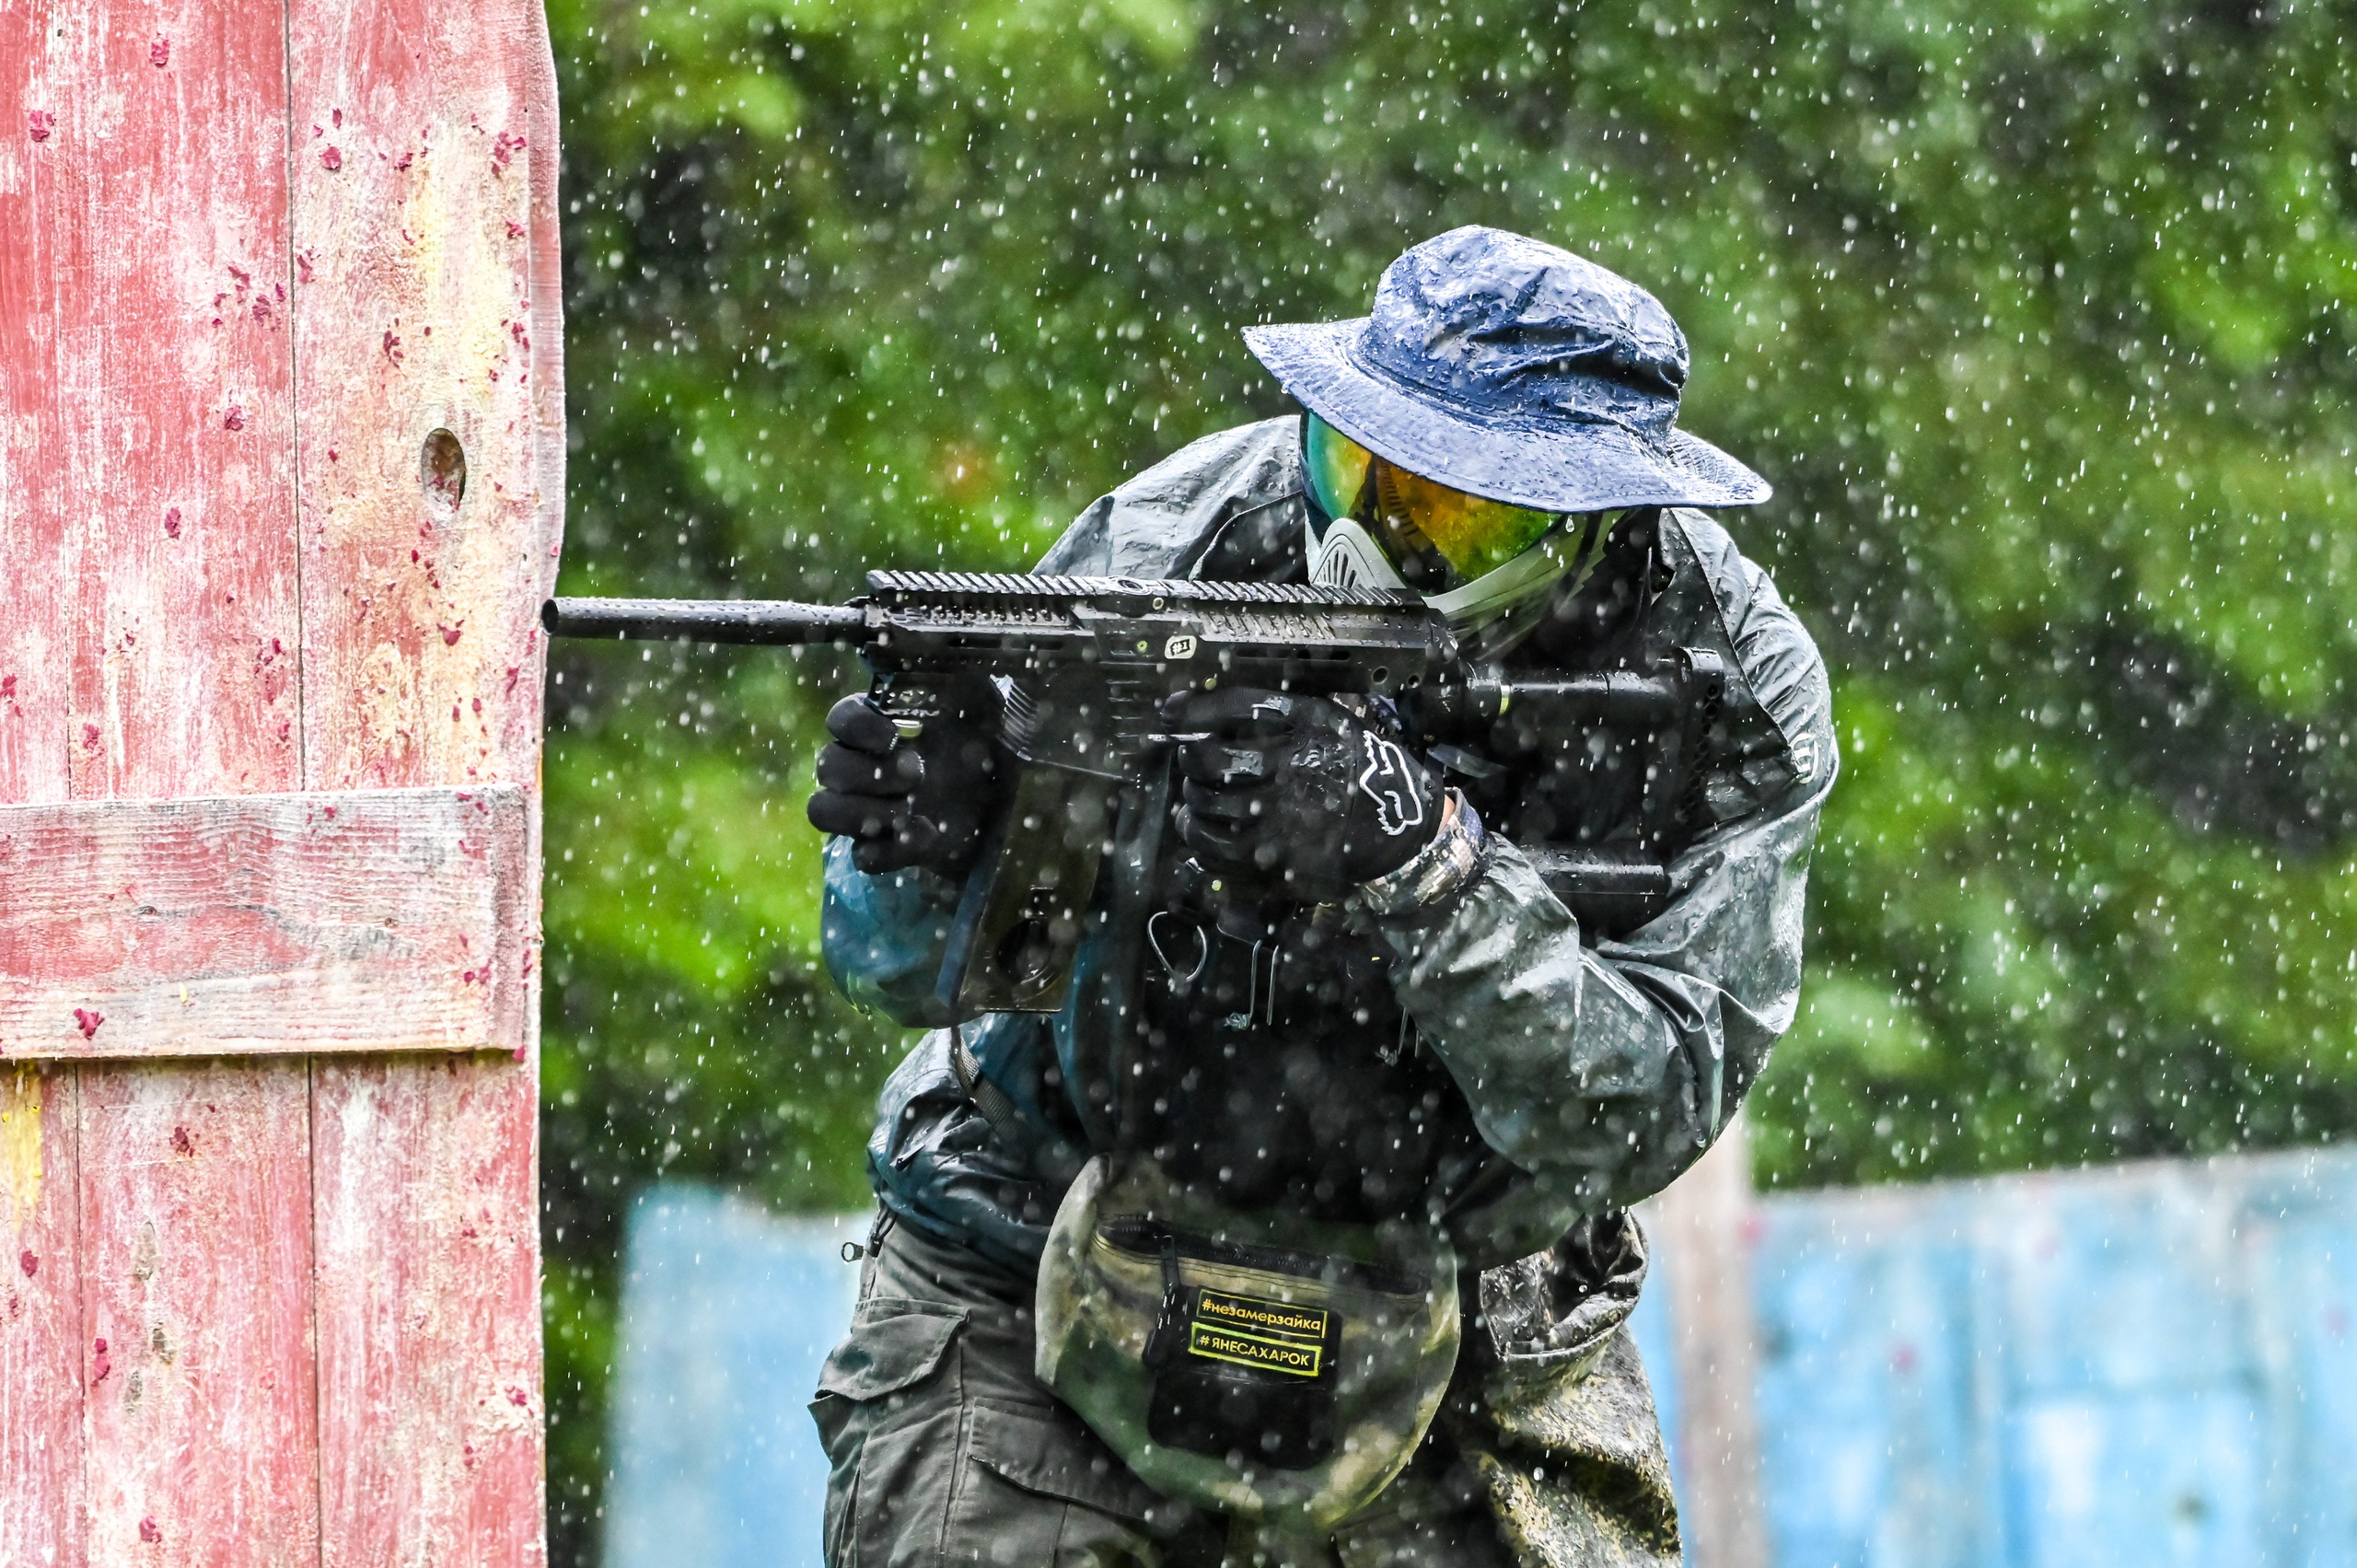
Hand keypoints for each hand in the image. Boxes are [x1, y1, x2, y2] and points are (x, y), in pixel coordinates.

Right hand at [807, 684, 1001, 876]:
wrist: (1009, 795)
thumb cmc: (984, 740)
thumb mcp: (975, 701)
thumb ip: (947, 677)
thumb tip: (919, 648)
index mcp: (877, 727)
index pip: (840, 721)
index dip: (856, 727)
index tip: (892, 734)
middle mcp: (863, 767)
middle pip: (827, 767)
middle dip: (867, 772)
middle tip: (916, 773)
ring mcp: (869, 810)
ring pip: (822, 811)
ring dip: (860, 812)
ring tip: (909, 809)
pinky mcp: (887, 849)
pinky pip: (861, 857)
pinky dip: (888, 851)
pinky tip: (925, 834)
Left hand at [1164, 688, 1441, 901]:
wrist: (1400, 826)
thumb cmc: (1362, 768)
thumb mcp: (1334, 721)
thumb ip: (1284, 712)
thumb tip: (1217, 707)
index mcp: (1304, 724)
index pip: (1230, 706)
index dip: (1191, 709)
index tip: (1168, 714)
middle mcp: (1288, 766)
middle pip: (1207, 759)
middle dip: (1190, 759)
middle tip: (1192, 762)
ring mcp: (1277, 814)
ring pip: (1203, 804)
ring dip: (1191, 799)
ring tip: (1196, 796)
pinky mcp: (1272, 856)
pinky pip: (1213, 847)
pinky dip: (1197, 836)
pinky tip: (1199, 829)